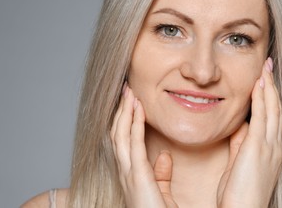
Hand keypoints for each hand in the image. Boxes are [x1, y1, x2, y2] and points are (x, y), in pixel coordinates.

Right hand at [110, 86, 177, 207]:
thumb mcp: (161, 192)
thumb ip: (161, 174)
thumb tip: (163, 155)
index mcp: (131, 173)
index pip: (123, 140)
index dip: (125, 120)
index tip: (131, 102)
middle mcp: (125, 170)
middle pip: (117, 133)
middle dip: (121, 110)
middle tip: (127, 90)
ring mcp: (128, 172)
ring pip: (120, 134)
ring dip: (125, 112)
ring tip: (129, 92)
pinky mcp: (137, 175)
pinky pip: (132, 143)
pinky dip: (133, 124)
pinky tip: (137, 109)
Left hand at [217, 58, 281, 207]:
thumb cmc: (239, 193)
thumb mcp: (240, 163)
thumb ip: (241, 143)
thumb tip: (241, 126)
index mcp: (269, 150)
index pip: (271, 117)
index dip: (269, 97)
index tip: (263, 81)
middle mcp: (274, 146)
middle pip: (275, 109)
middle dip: (271, 86)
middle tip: (268, 67)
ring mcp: (269, 146)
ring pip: (272, 109)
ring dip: (268, 87)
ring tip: (265, 69)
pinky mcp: (259, 147)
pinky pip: (262, 117)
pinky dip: (262, 99)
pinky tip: (259, 85)